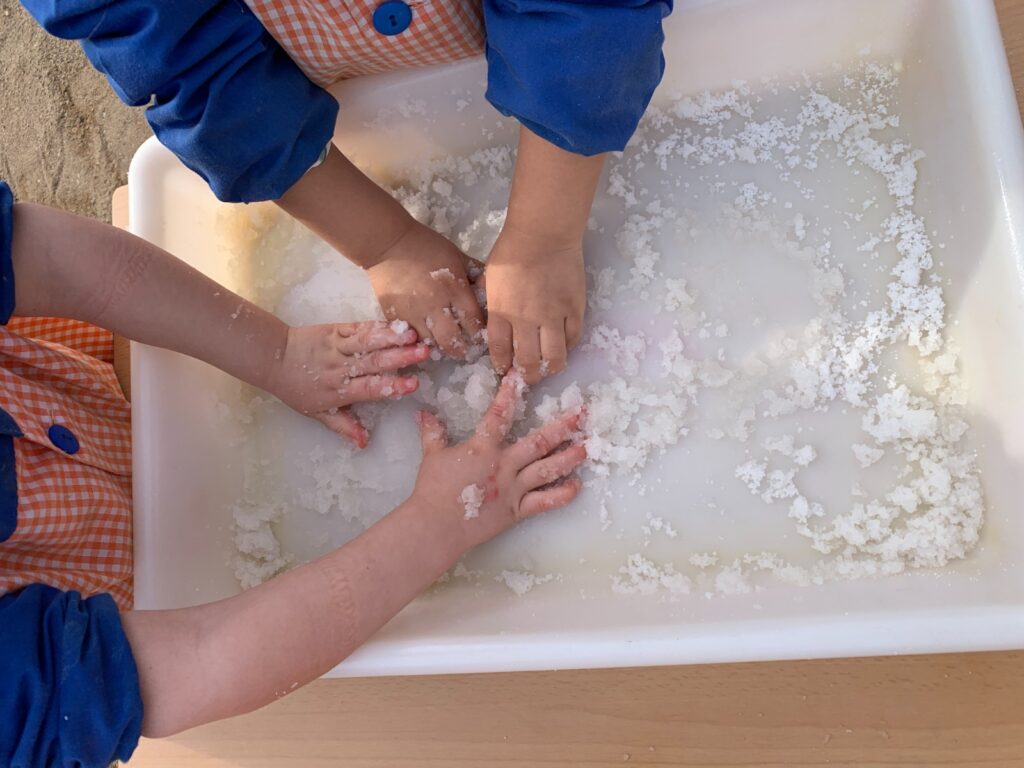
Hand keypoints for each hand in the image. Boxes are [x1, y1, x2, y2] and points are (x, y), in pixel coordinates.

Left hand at [267, 322, 428, 447]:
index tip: (413, 384)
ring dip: (391, 338)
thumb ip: (344, 426)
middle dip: (400, 358)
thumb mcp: (317, 413)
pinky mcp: (335, 330)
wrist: (273, 357)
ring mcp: (337, 347)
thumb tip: (364, 442)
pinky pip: (358, 328)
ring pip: (367, 342)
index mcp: (338, 390)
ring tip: (412, 334)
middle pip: (373, 363)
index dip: (391, 386)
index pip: (369, 388)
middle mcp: (340, 368)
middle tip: (424, 353)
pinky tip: (396, 324)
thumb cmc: (296, 388)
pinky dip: (378, 326)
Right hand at [367, 222, 484, 358]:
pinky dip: (421, 341)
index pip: (474, 322)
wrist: (388, 243)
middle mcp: (436, 305)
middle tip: (465, 349)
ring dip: (442, 347)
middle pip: (454, 341)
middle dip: (462, 349)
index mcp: (455, 289)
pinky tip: (427, 340)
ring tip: (446, 347)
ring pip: (432, 343)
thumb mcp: (456, 254)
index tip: (481, 336)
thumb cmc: (426, 245)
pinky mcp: (396, 317)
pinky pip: (411, 337)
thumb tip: (490, 286)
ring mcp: (414, 314)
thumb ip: (474, 271)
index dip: (479, 333)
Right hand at [410, 373, 586, 550]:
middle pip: (539, 442)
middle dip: (563, 426)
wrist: (436, 526)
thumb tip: (423, 412)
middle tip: (582, 414)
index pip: (499, 415)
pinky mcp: (517, 511)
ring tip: (587, 446)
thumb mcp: (432, 456)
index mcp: (483, 448)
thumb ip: (432, 433)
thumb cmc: (432, 491)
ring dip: (569, 457)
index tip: (519, 377)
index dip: (508, 394)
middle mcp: (504, 465)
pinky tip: (577, 485)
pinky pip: (545, 502)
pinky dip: (562, 494)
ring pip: (548, 470)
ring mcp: (513, 488)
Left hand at [484, 224, 585, 384]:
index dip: (502, 365)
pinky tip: (562, 345)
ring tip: (547, 368)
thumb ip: (492, 305)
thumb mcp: (490, 279)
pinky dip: (567, 346)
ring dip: (549, 368)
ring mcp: (553, 316)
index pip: (500, 351)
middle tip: (528, 375)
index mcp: (501, 311)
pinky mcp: (574, 309)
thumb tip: (492, 327)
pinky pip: (573, 338)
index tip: (504, 369)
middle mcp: (526, 319)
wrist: (544, 233)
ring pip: (554, 358)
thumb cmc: (512, 251)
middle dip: (526, 375)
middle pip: (527, 361)